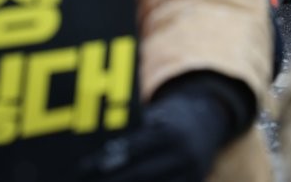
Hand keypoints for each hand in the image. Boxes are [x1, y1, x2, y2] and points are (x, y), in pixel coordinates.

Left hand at [78, 91, 225, 181]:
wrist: (208, 124)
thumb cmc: (169, 118)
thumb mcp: (155, 115)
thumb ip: (132, 129)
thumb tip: (96, 145)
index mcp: (170, 133)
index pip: (133, 148)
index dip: (107, 160)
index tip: (83, 168)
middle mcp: (183, 155)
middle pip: (140, 174)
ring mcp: (190, 174)